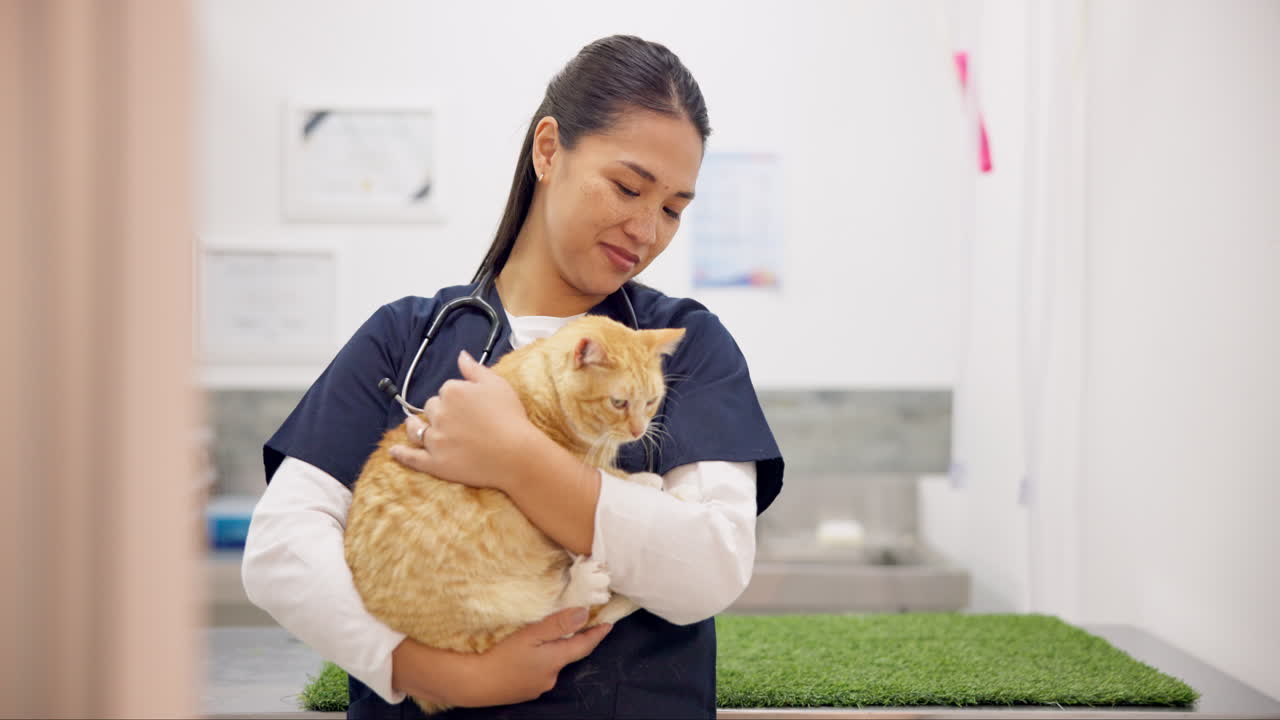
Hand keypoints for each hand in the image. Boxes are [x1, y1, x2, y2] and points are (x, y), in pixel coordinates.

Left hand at [390, 350, 534, 490]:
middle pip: (431, 408)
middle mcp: (439, 413)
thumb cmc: (510, 417)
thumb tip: (460, 355)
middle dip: (439, 411)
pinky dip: (401, 454)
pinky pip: (412, 458)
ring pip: (417, 429)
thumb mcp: (497, 384)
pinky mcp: (435, 463)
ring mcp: (435, 440)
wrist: (516, 454)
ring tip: (414, 426)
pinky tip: (394, 451)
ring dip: (415, 426)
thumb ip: (474, 368)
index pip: (446, 389)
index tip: (470, 406)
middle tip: (457, 420)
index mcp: (452, 391)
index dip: (457, 397)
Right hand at [392, 608, 611, 707]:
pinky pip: (538, 672)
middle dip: (570, 641)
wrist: (475, 684)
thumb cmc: (502, 656)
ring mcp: (539, 687)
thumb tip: (584, 613)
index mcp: (556, 660)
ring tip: (541, 639)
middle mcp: (552, 676)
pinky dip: (537, 662)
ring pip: (551, 664)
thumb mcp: (531, 635)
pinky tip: (525, 656)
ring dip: (551, 652)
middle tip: (572, 624)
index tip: (609, 623)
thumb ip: (557, 624)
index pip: (584, 645)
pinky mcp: (525, 691)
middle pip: (567, 655)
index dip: (597, 633)